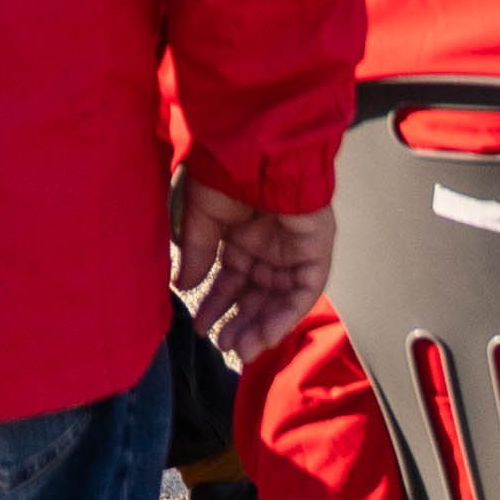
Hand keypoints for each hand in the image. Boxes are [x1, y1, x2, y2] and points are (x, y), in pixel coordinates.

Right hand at [170, 176, 333, 363]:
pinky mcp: (315, 252)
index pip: (231, 281)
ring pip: (279, 300)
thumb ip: (197, 253)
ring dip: (261, 327)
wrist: (256, 151)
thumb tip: (183, 285)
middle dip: (240, 323)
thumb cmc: (226, 173)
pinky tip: (264, 336)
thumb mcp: (202, 217)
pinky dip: (284, 317)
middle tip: (222, 344)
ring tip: (240, 349)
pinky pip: (303, 293)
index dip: (216, 305)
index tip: (200, 325)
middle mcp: (269, 248)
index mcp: (243, 237)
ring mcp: (294, 251)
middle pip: (256, 296)